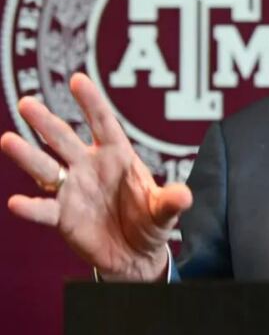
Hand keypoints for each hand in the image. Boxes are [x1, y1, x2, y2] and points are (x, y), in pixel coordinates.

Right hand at [1, 73, 191, 280]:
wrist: (135, 255)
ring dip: (27, 156)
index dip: (91, 102)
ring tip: (8, 140)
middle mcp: (89, 167)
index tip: (78, 79)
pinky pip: (44, 210)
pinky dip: (31, 208)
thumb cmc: (150, 221)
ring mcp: (72, 190)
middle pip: (64, 139)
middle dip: (45, 121)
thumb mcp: (164, 210)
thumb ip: (171, 201)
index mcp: (117, 156)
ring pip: (46, 168)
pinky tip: (17, 204)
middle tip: (26, 102)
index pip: (103, 123)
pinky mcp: (62, 217)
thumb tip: (184, 195)